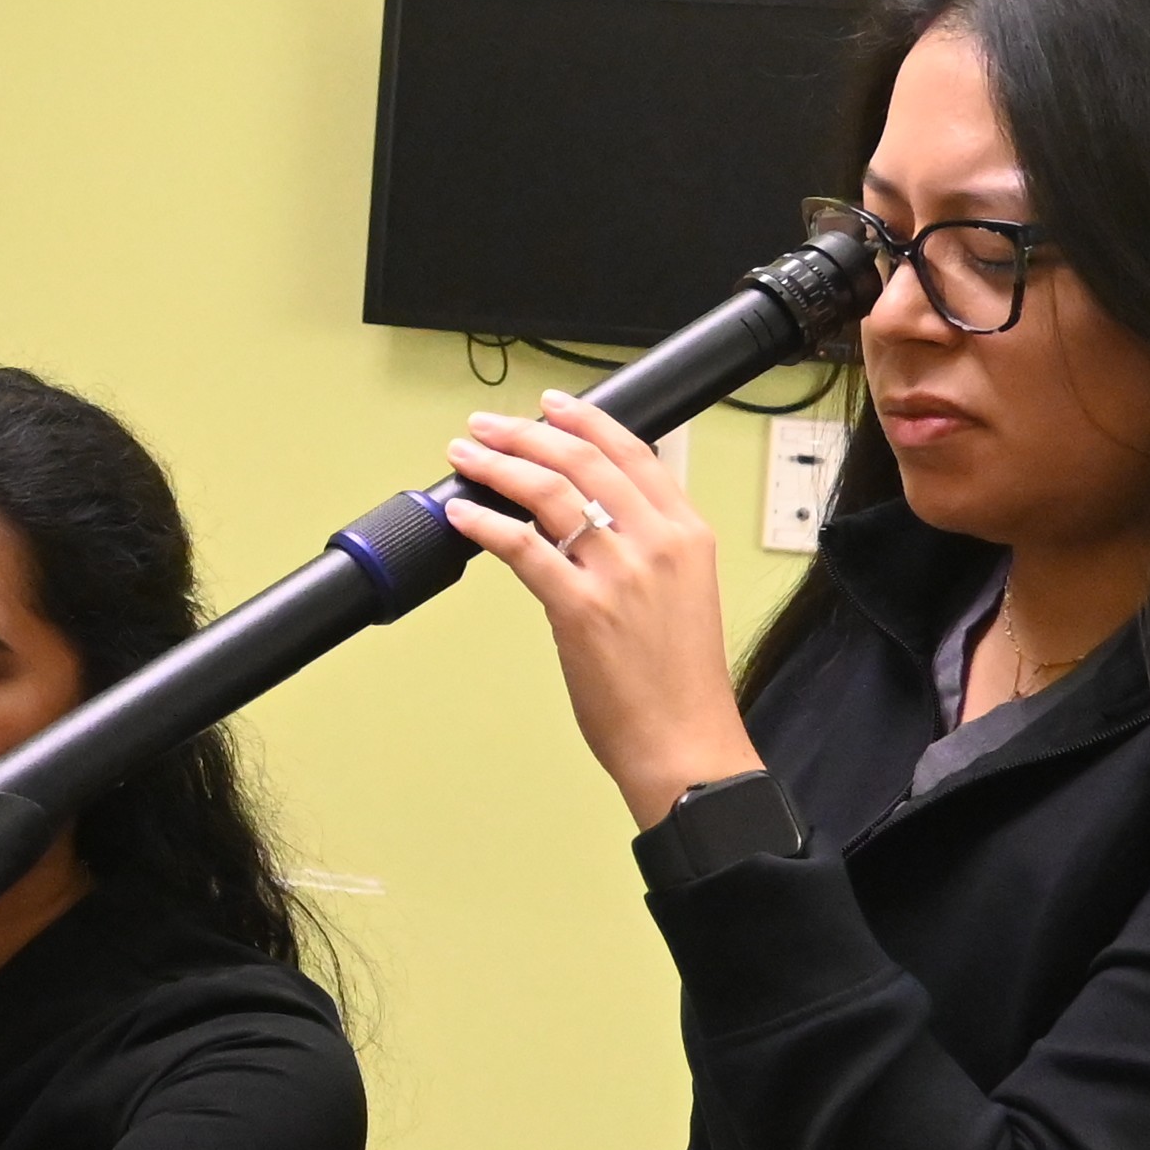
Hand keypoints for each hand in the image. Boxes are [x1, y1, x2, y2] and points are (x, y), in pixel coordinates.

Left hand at [440, 394, 765, 832]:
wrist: (685, 744)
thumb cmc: (680, 681)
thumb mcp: (685, 593)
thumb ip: (650, 547)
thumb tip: (593, 516)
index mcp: (687, 533)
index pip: (633, 452)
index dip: (585, 421)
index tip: (551, 405)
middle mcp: (657, 543)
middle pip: (583, 461)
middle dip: (527, 433)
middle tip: (489, 426)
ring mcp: (619, 574)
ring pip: (549, 493)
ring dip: (499, 465)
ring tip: (467, 454)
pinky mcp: (580, 609)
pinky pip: (522, 548)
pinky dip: (486, 523)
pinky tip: (462, 513)